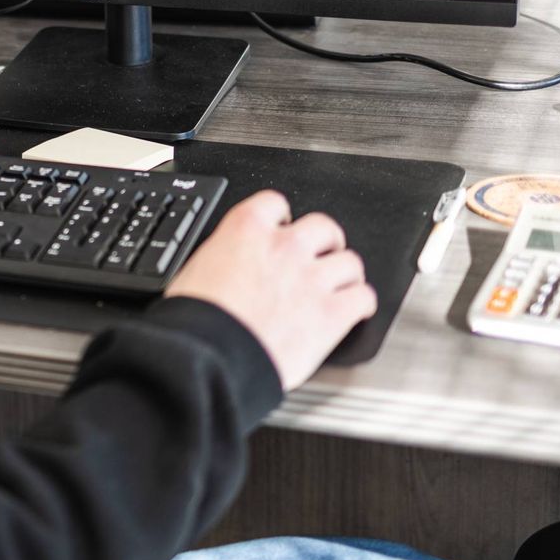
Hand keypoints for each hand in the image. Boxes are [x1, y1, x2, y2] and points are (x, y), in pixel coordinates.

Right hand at [164, 190, 376, 390]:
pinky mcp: (332, 314)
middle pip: (323, 227)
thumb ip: (226, 257)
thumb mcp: (196, 269)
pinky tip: (354, 310)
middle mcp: (285, 247)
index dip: (281, 218)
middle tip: (319, 257)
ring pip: (350, 262)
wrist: (208, 356)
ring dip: (345, 274)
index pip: (275, 203)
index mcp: (247, 229)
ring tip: (339, 285)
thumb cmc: (196, 320)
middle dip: (323, 242)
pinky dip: (361, 304)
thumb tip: (231, 264)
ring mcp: (312, 279)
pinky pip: (363, 298)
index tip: (282, 228)